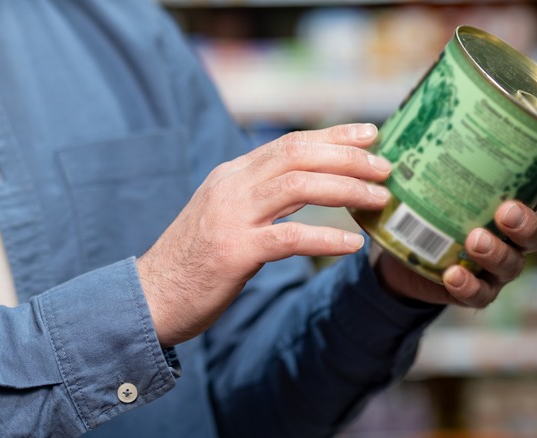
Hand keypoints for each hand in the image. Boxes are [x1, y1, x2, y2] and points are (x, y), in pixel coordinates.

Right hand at [137, 124, 389, 346]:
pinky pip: (290, 238)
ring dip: (346, 188)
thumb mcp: (225, 215)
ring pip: (298, 187)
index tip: (370, 133)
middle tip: (385, 166)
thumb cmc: (194, 260)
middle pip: (298, 155)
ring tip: (380, 198)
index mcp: (231, 175)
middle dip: (348, 156)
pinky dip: (326, 237)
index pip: (289, 143)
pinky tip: (353, 243)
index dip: (333, 135)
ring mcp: (231, 217)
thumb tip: (309, 186)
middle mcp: (231, 187)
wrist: (151, 296)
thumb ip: (260, 197)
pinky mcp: (234, 252)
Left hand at [376, 166, 536, 306]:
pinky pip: (480, 294)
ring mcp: (496, 266)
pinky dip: (469, 285)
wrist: (401, 253)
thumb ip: (421, 150)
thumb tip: (386, 123)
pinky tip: (453, 274)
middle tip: (506, 210)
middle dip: (527, 222)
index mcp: (512, 200)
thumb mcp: (423, 174)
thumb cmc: (424, 203)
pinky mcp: (474, 290)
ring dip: (497, 252)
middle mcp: (512, 235)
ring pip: (512, 264)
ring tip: (475, 239)